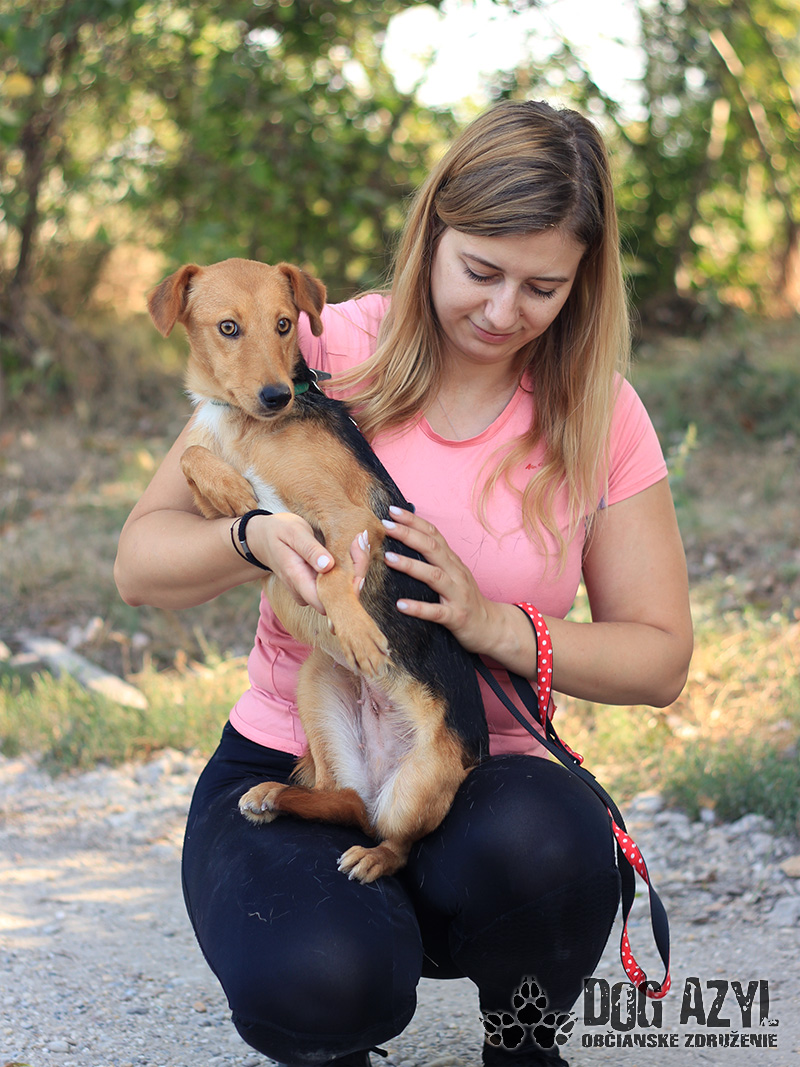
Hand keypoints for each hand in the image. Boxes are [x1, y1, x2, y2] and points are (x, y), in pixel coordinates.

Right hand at [243, 512, 370, 614]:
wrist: (263, 538)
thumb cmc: (279, 531)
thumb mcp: (293, 533)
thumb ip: (309, 550)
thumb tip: (327, 565)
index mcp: (298, 580)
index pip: (327, 601)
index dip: (347, 588)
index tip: (357, 559)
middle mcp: (304, 592)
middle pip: (338, 600)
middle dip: (356, 575)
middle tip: (362, 543)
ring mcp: (310, 592)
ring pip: (340, 594)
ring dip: (354, 572)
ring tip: (359, 543)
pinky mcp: (315, 588)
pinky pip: (337, 586)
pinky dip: (348, 571)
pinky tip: (353, 549)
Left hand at [381, 506, 496, 652]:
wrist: (492, 627)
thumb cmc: (466, 599)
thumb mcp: (453, 574)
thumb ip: (435, 559)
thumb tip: (408, 541)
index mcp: (453, 562)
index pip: (433, 534)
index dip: (414, 521)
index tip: (392, 510)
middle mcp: (456, 573)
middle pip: (432, 548)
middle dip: (408, 535)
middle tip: (386, 525)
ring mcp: (457, 595)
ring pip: (434, 576)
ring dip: (410, 565)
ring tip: (388, 558)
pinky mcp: (457, 617)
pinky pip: (436, 612)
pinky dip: (418, 608)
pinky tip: (400, 604)